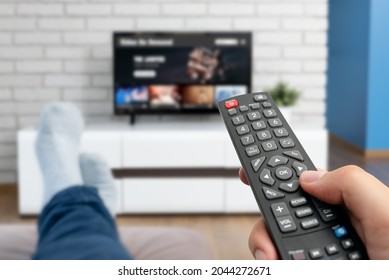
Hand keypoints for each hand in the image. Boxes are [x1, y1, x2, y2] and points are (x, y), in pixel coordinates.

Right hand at [239, 165, 388, 259]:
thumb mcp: (386, 212)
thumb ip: (348, 183)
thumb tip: (308, 178)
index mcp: (344, 209)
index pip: (300, 187)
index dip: (273, 177)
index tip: (246, 173)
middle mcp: (327, 231)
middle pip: (277, 218)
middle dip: (265, 229)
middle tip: (269, 249)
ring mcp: (318, 256)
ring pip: (272, 245)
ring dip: (267, 253)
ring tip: (278, 263)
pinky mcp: (309, 266)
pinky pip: (281, 263)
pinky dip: (274, 264)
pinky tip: (281, 266)